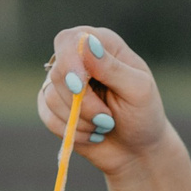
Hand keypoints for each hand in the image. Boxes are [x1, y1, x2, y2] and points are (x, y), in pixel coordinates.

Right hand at [37, 25, 175, 178]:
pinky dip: (70, 130)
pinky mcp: (54, 106)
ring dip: (80, 120)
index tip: (79, 88)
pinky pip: (47, 116)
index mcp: (102, 45)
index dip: (69, 62)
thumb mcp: (137, 90)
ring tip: (105, 125)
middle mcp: (80, 60)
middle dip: (82, 103)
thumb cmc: (143, 114)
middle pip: (58, 72)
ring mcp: (64, 83)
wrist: (137, 149)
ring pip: (51, 97)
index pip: (70, 40)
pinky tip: (91, 133)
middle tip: (107, 119)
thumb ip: (111, 67)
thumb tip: (86, 42)